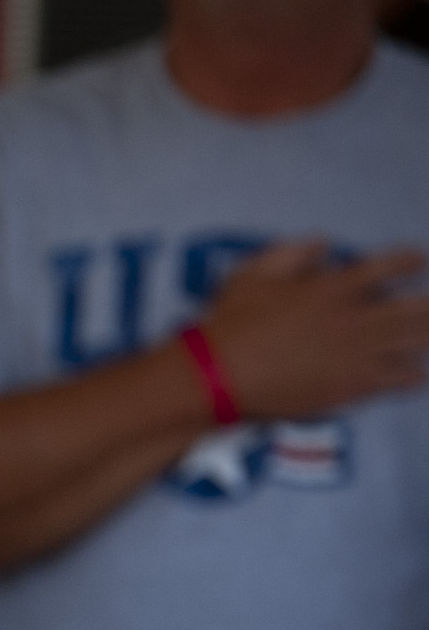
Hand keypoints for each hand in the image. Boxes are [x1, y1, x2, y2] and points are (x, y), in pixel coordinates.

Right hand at [195, 240, 428, 425]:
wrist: (219, 377)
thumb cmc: (231, 323)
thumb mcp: (251, 273)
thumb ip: (291, 252)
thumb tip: (324, 243)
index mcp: (335, 287)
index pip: (388, 266)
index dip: (410, 261)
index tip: (419, 260)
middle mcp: (357, 319)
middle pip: (415, 308)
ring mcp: (358, 355)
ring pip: (414, 343)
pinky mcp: (352, 386)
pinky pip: (397, 380)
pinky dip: (413, 376)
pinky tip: (419, 374)